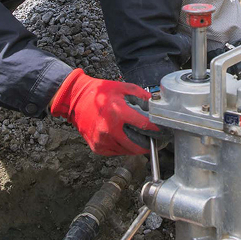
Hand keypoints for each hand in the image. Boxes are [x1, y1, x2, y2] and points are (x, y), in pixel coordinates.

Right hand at [49, 69, 163, 155]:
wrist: (75, 100)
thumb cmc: (98, 93)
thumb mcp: (122, 88)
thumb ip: (141, 95)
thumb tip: (155, 104)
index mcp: (118, 113)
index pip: (144, 126)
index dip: (157, 129)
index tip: (164, 130)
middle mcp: (110, 130)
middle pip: (138, 145)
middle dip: (150, 143)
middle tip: (156, 140)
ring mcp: (103, 140)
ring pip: (128, 150)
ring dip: (136, 146)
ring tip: (141, 139)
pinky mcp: (98, 147)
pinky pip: (117, 151)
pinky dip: (123, 147)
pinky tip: (125, 138)